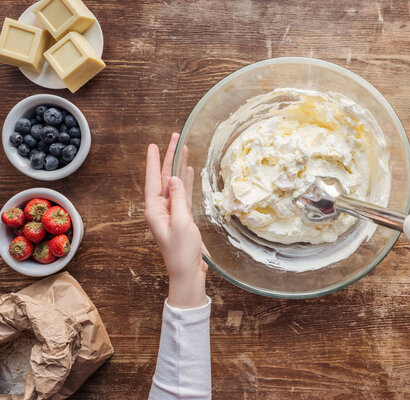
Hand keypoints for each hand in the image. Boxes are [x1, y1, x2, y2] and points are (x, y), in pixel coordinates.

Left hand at [145, 133, 207, 307]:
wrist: (188, 271)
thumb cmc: (182, 250)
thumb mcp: (181, 222)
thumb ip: (178, 198)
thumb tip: (176, 178)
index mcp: (154, 209)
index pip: (153, 179)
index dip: (154, 161)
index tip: (154, 144)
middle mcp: (160, 208)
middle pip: (164, 178)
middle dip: (169, 158)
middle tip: (174, 137)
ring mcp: (171, 212)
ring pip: (175, 184)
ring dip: (179, 166)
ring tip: (184, 148)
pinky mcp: (182, 217)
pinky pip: (183, 194)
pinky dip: (187, 182)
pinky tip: (190, 170)